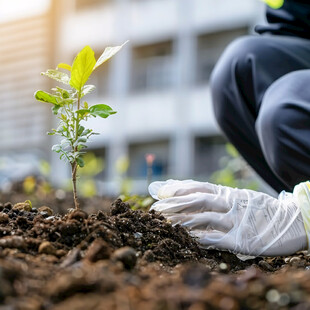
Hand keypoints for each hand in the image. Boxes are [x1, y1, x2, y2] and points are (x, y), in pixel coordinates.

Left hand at [149, 180, 306, 258]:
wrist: (291, 221)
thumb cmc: (258, 210)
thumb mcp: (237, 197)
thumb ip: (214, 195)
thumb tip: (191, 192)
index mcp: (228, 193)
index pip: (198, 186)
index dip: (177, 188)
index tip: (158, 190)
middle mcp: (230, 204)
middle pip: (197, 200)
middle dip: (173, 203)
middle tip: (154, 208)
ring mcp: (236, 221)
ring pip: (204, 217)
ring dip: (181, 220)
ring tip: (163, 223)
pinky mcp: (242, 240)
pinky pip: (216, 238)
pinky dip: (199, 237)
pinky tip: (184, 238)